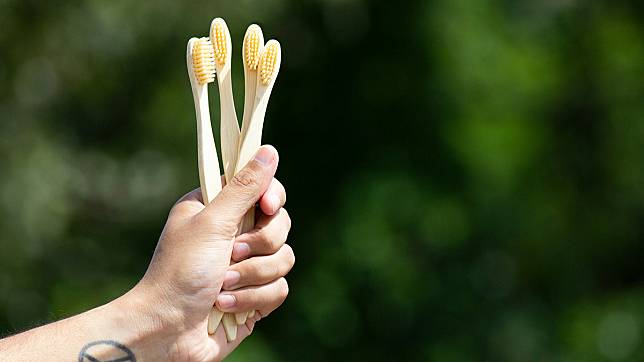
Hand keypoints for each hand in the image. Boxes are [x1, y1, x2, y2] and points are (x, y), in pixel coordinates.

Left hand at [117, 145, 293, 360]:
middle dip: (258, 245)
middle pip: (281, 224)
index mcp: (219, 209)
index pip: (264, 188)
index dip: (271, 197)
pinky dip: (252, 299)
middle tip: (230, 254)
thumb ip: (244, 187)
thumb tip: (269, 149)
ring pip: (285, 258)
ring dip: (252, 275)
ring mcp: (247, 266)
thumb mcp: (212, 223)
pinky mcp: (255, 295)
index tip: (267, 206)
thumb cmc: (180, 272)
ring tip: (221, 286)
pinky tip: (224, 306)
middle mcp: (235, 234)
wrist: (167, 331)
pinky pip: (280, 289)